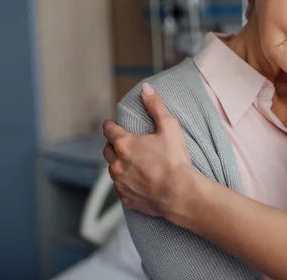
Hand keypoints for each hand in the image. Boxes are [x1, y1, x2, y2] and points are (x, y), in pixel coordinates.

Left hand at [102, 83, 197, 222]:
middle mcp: (117, 163)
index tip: (111, 124)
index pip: (109, 130)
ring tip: (132, 162)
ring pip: (112, 169)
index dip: (110, 125)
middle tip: (124, 144)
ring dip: (119, 164)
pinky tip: (137, 180)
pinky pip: (120, 187)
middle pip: (107, 150)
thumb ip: (155, 106)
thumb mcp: (169, 126)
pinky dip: (125, 182)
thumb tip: (146, 89)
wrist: (179, 193)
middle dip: (113, 145)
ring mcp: (120, 182)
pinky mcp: (126, 197)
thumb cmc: (175, 160)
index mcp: (124, 144)